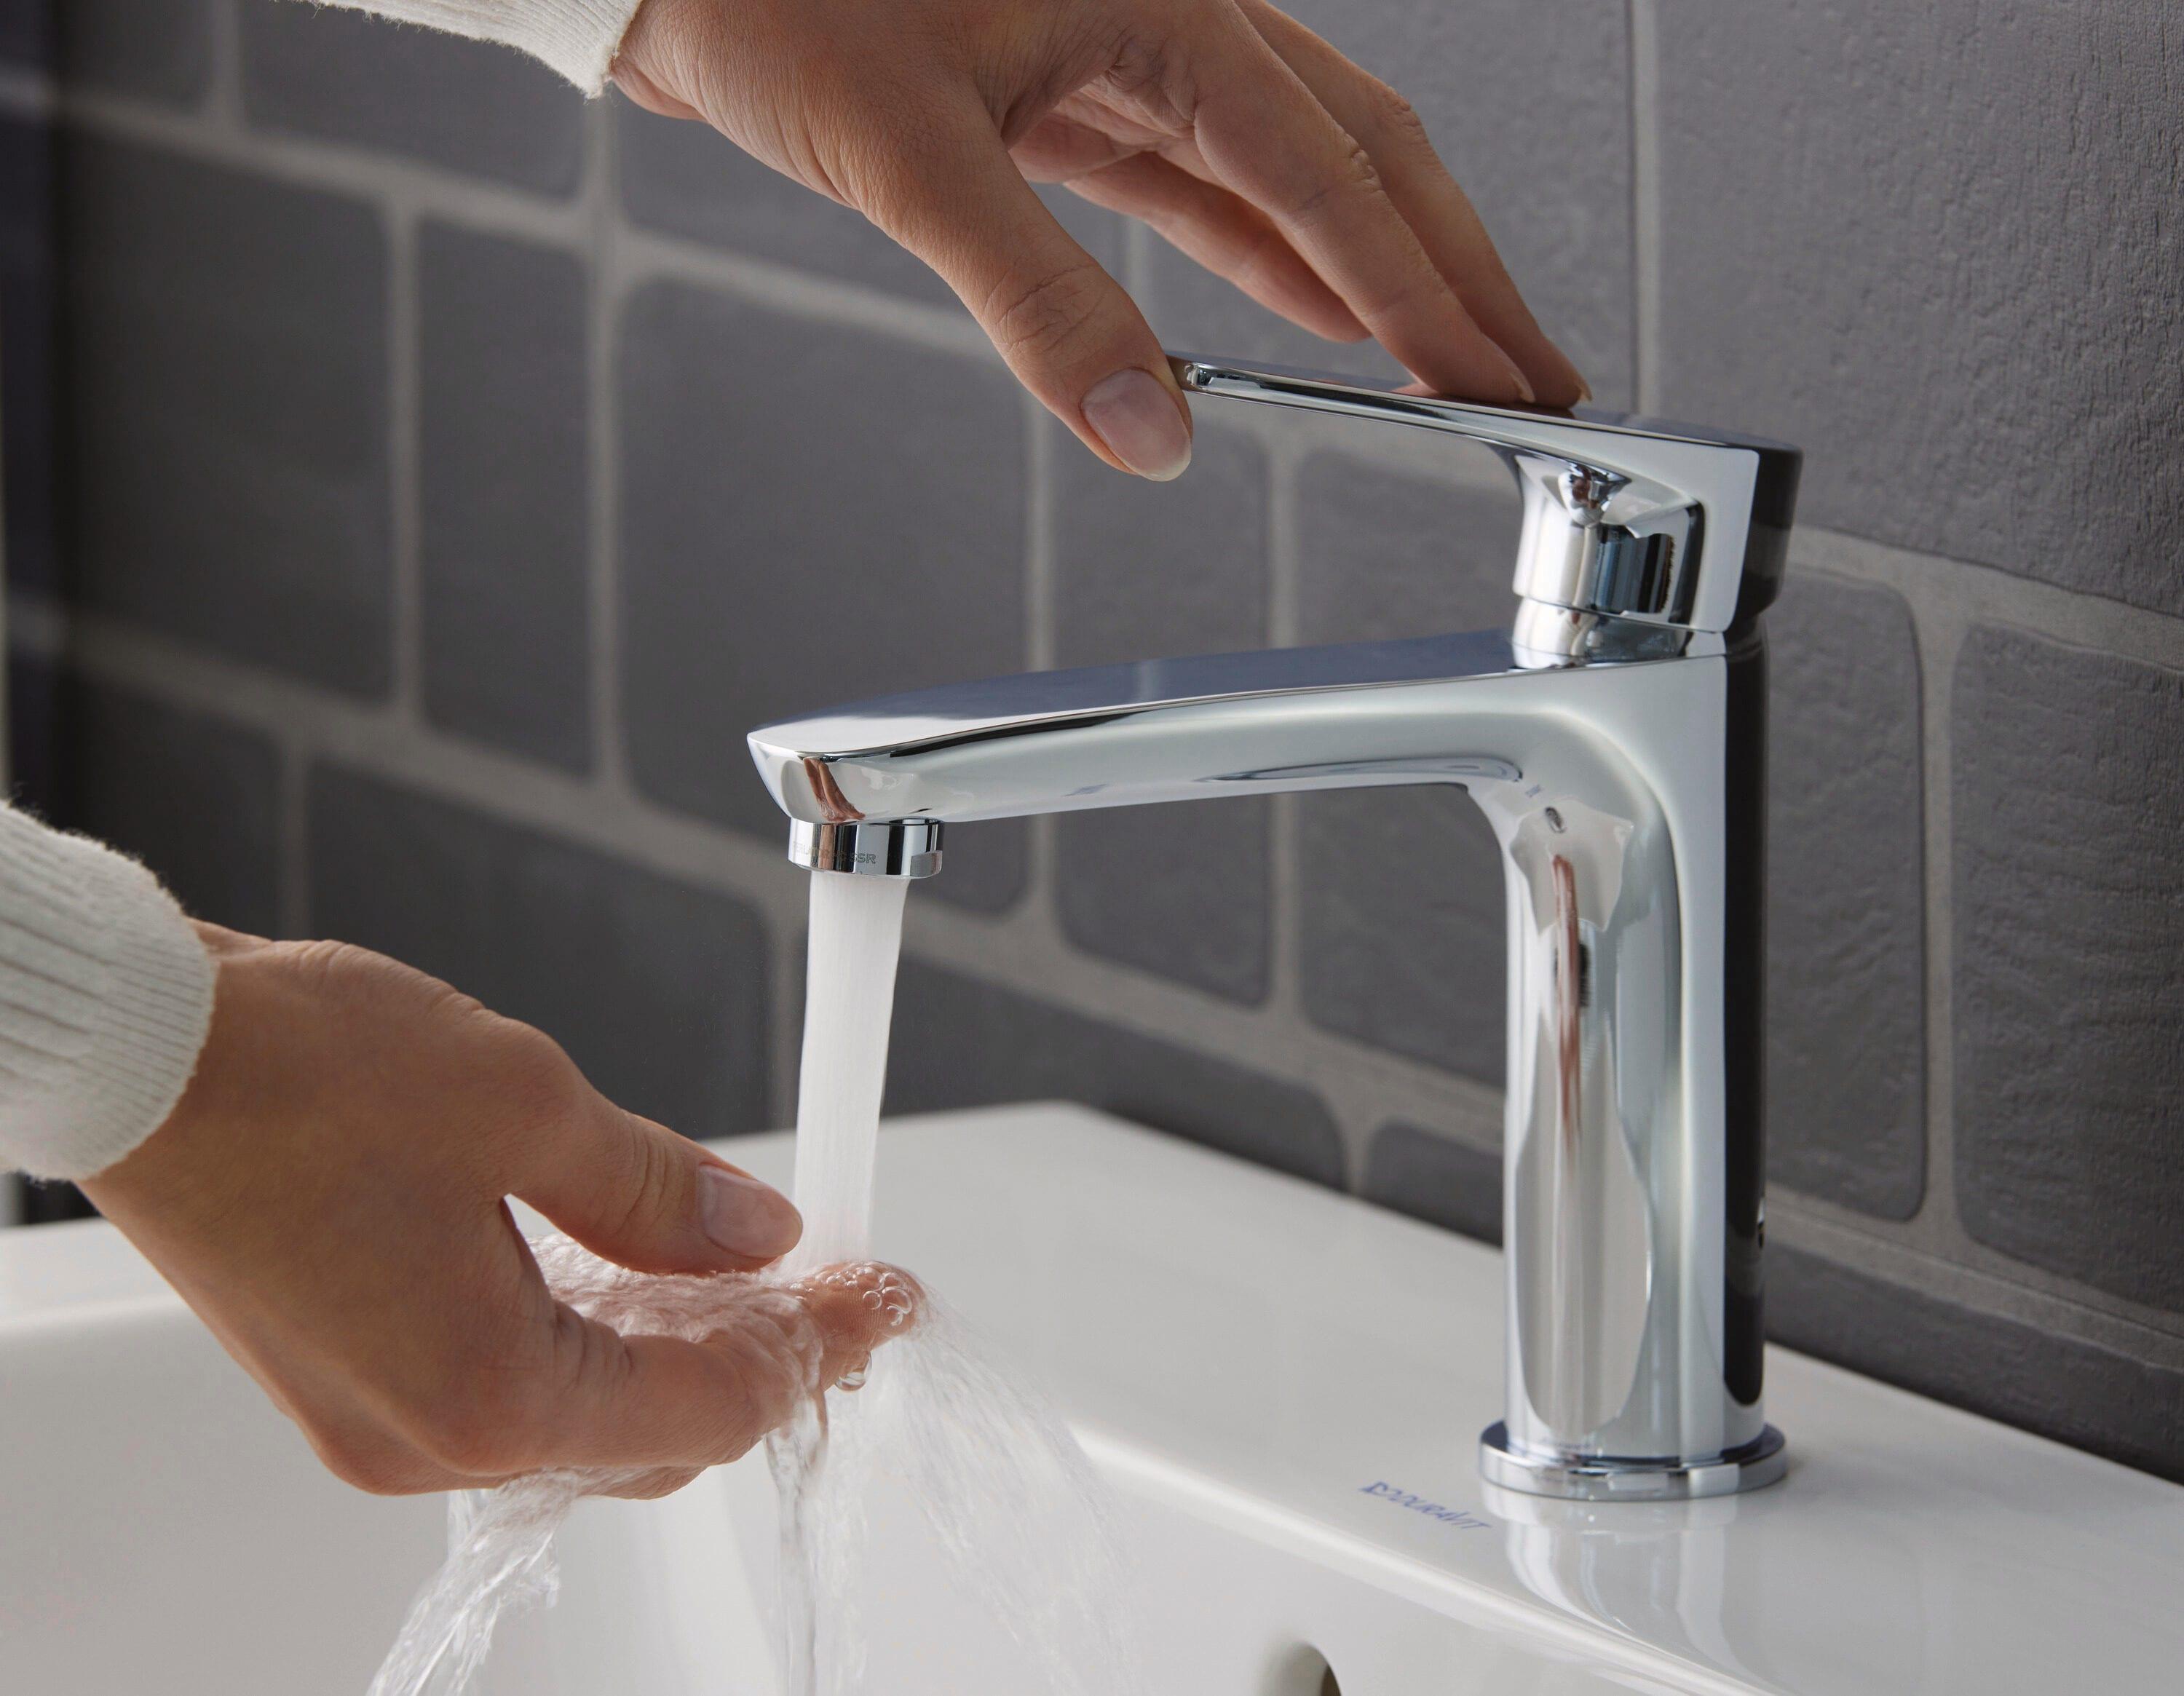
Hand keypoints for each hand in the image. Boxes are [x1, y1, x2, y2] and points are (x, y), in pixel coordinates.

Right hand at [82, 924, 904, 1499]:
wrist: (140, 1057)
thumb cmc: (296, 1074)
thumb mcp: (524, 1107)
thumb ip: (659, 1192)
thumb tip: (757, 1234)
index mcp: (487, 1392)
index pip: (711, 1408)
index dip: (814, 1348)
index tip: (875, 1297)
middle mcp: (425, 1440)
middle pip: (651, 1437)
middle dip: (755, 1356)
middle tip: (831, 1284)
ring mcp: (373, 1421)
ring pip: (579, 1420)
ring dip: (672, 1350)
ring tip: (753, 1273)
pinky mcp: (342, 1380)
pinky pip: (505, 1390)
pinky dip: (588, 1343)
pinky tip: (635, 1276)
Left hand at [612, 0, 1585, 481]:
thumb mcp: (906, 149)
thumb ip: (1033, 294)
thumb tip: (1143, 429)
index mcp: (1165, 1)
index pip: (1334, 173)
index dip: (1425, 287)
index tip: (1496, 376)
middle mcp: (1175, 17)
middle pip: (1364, 155)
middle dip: (1455, 271)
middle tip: (1532, 371)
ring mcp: (1132, 59)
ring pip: (1300, 171)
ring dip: (1381, 268)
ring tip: (1460, 355)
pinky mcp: (1079, 98)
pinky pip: (1211, 184)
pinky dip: (1275, 254)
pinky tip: (1322, 311)